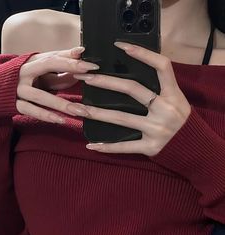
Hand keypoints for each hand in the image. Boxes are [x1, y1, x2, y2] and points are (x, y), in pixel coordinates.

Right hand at [16, 47, 98, 123]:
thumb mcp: (43, 71)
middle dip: (69, 68)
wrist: (0, 91)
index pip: (55, 56)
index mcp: (33, 61)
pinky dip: (47, 116)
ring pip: (41, 95)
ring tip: (80, 111)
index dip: (73, 59)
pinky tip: (62, 120)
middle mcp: (25, 72)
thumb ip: (62, 67)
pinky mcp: (16, 104)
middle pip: (47, 66)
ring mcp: (19, 89)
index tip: (91, 64)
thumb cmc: (28, 79)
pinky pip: (32, 110)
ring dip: (61, 103)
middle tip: (89, 75)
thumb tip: (82, 60)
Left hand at [67, 42, 190, 155]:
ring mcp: (157, 129)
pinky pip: (124, 146)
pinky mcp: (150, 147)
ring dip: (97, 113)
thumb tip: (131, 78)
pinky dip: (107, 147)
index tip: (120, 46)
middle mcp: (164, 109)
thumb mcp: (177, 102)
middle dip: (106, 82)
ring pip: (122, 118)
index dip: (142, 53)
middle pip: (132, 89)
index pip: (161, 67)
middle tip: (86, 77)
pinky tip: (91, 145)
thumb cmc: (182, 123)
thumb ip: (160, 91)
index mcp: (173, 95)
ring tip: (78, 109)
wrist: (195, 151)